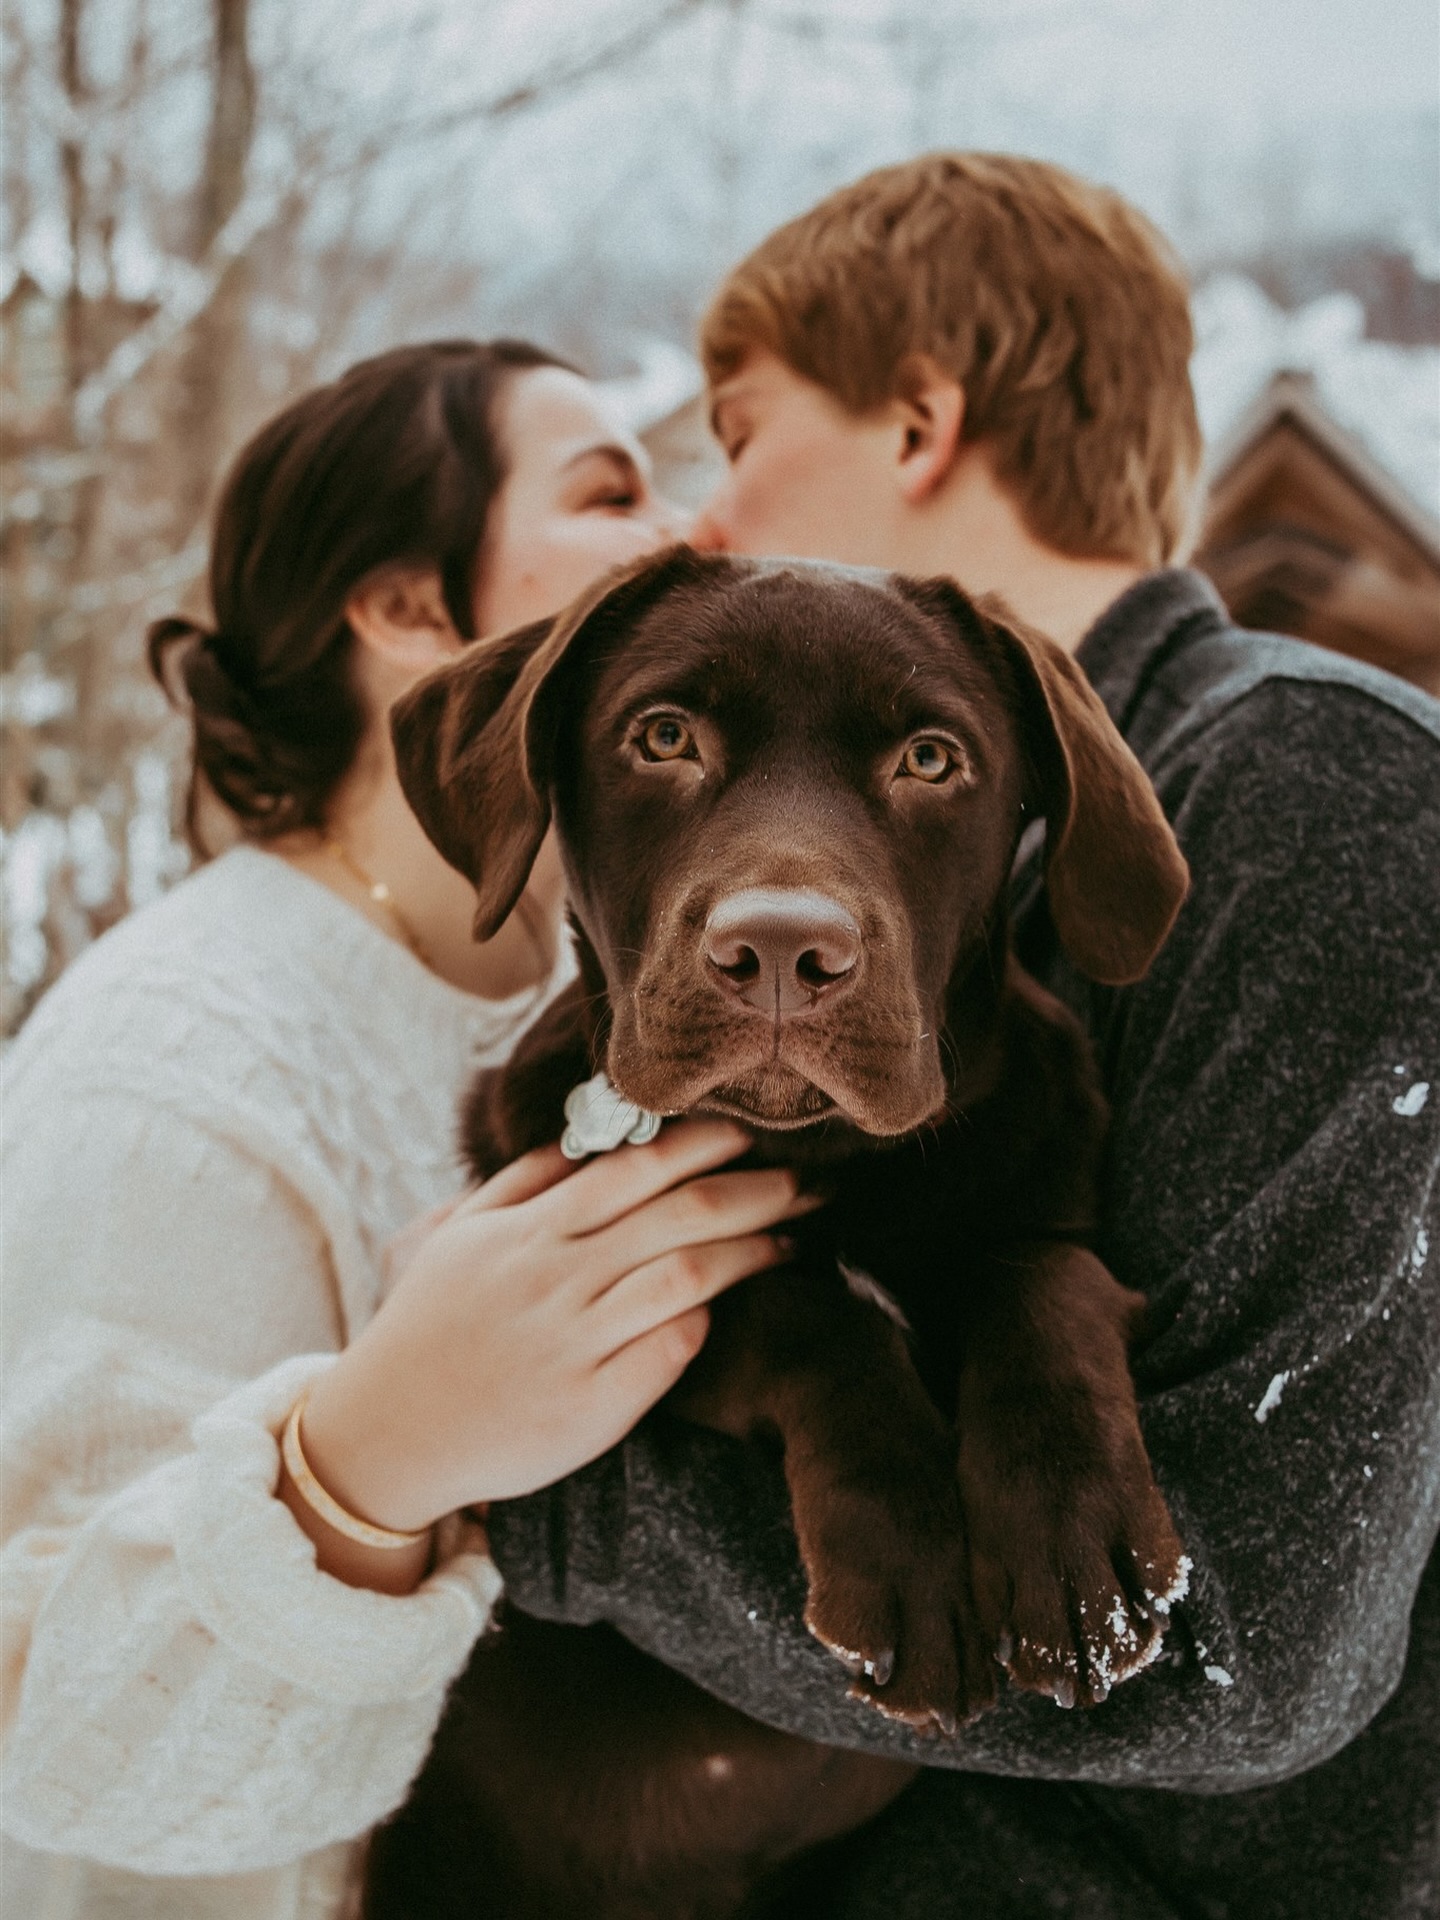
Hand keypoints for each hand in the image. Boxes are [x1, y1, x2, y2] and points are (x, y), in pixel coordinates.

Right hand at [294, 1120, 811, 1566]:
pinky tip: (735, 1311)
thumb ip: (520, 1184)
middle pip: (680, 1215)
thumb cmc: (425, 1329)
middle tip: (815, 1178)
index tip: (755, 1129)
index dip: (704, 1144)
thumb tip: (582, 1139)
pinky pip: (668, 1354)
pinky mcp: (589, 1408)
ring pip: (687, 1278)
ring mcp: (575, 1343)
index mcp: (529, 1231)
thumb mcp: (455, 1237)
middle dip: (759, 1189)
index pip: (635, 1167)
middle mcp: (556, 1278)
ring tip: (795, 1240)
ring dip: (753, 1252)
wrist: (384, 1436)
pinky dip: (705, 1323)